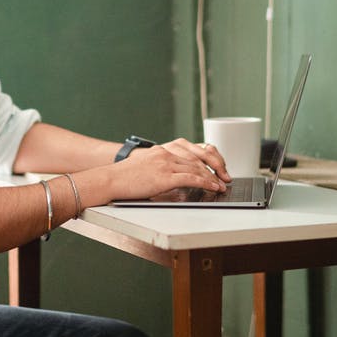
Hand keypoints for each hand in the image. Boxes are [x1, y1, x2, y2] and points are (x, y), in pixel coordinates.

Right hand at [97, 138, 229, 201]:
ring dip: (213, 176)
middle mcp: (167, 152)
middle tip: (226, 176)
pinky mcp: (165, 176)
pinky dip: (206, 182)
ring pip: (198, 167)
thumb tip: (180, 179)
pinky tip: (213, 186)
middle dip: (216, 166)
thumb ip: (163, 168)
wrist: (110, 180)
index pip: (193, 149)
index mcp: (163, 149)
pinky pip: (191, 177)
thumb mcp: (147, 167)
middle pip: (199, 156)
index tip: (217, 165)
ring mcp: (166, 163)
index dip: (209, 157)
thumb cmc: (125, 178)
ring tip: (221, 184)